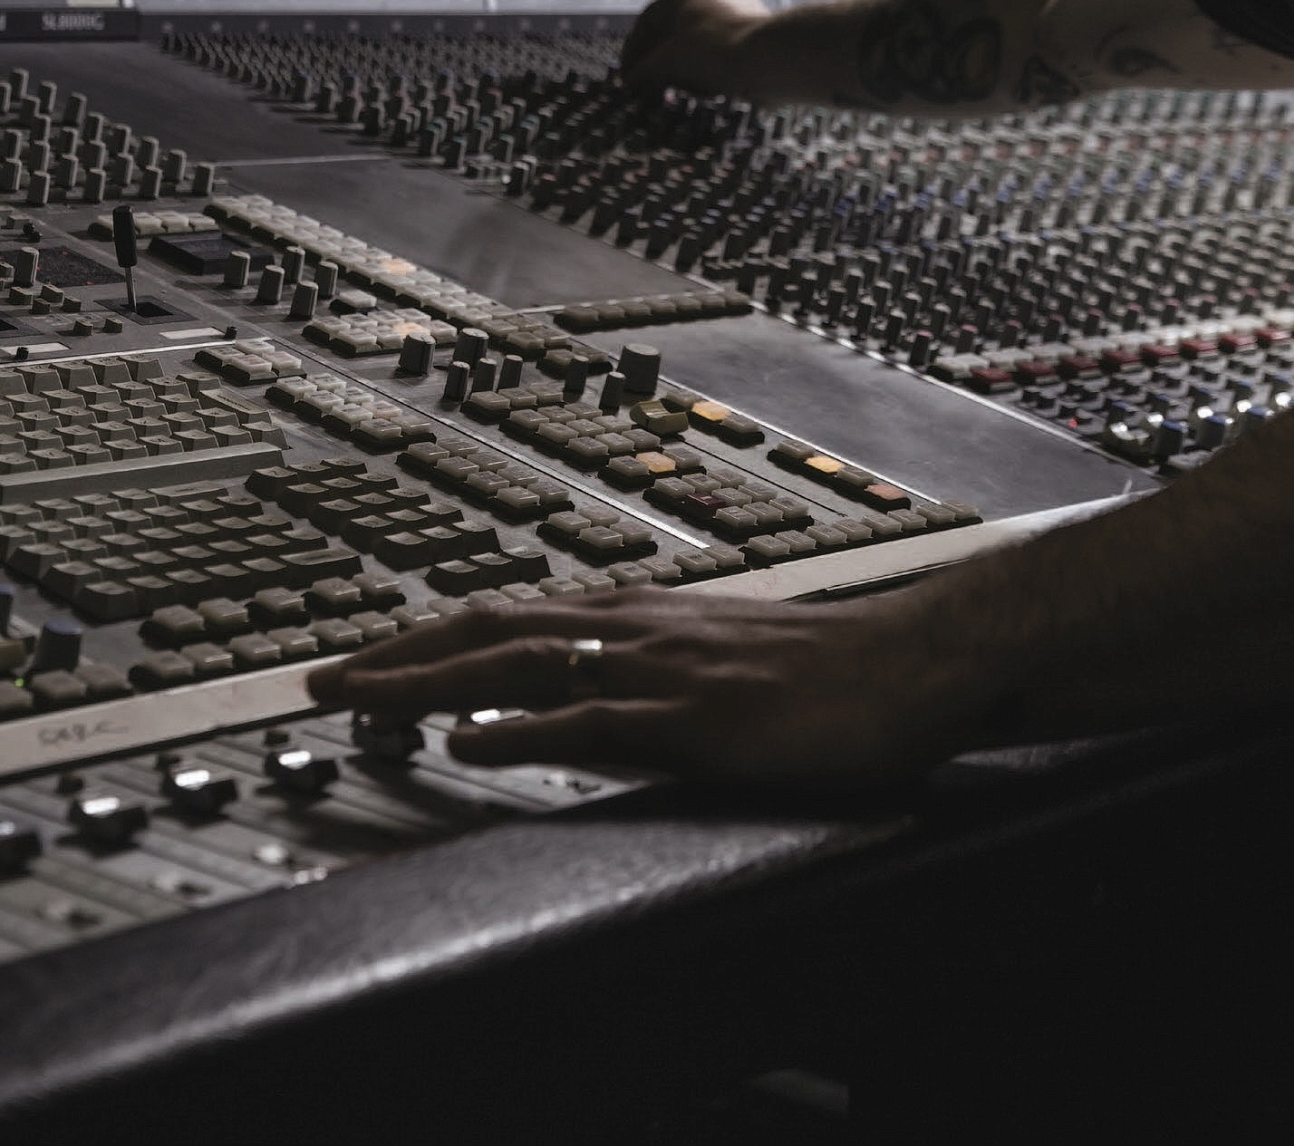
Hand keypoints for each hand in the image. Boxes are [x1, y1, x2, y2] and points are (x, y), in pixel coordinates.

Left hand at [307, 586, 982, 788]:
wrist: (908, 662)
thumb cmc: (825, 662)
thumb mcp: (720, 652)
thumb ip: (653, 661)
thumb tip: (589, 684)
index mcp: (642, 614)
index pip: (511, 612)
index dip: (431, 632)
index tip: (367, 654)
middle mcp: (638, 628)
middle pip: (492, 625)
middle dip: (399, 651)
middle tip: (322, 680)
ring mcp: (662, 671)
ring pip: (522, 662)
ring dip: (430, 679)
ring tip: (360, 701)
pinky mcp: (696, 720)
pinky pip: (594, 723)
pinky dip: (523, 729)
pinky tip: (471, 743)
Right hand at [619, 0, 771, 98]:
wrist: (772, 60)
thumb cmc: (715, 52)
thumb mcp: (668, 62)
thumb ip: (644, 71)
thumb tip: (630, 82)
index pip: (649, 19)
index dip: (634, 49)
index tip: (628, 73)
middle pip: (677, 31)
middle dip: (660, 60)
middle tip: (650, 84)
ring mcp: (742, 17)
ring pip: (703, 45)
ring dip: (687, 69)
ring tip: (678, 92)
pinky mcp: (760, 40)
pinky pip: (727, 57)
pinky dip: (712, 74)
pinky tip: (708, 93)